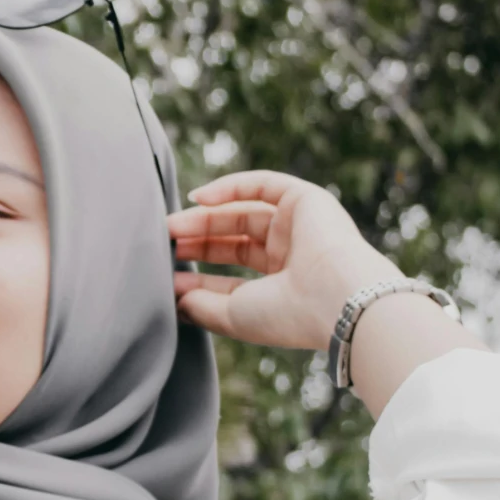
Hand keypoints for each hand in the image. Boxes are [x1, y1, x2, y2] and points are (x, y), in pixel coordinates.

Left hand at [168, 170, 399, 351]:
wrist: (334, 299)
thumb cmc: (286, 315)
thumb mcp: (232, 315)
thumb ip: (200, 305)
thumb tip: (174, 297)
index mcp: (283, 288)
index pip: (232, 278)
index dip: (198, 276)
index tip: (167, 277)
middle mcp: (293, 256)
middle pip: (234, 241)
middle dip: (198, 240)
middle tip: (165, 241)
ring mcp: (300, 226)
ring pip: (243, 212)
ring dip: (205, 216)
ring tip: (171, 225)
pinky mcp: (306, 199)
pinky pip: (262, 184)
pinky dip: (230, 187)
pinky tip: (198, 198)